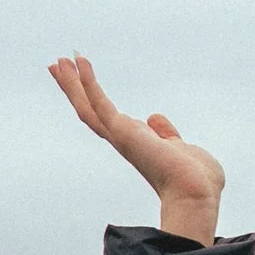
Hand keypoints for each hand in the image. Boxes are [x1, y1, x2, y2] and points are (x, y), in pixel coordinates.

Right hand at [49, 58, 225, 244]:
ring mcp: (120, 137)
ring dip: (72, 83)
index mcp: (136, 143)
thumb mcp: (181, 147)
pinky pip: (100, 103)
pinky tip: (80, 63)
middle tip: (57, 65)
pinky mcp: (122, 132)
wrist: (196, 194)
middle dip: (74, 87)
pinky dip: (89, 82)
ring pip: (88, 107)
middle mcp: (123, 140)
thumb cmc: (196, 180)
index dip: (95, 98)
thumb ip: (167, 133)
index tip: (84, 81)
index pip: (108, 117)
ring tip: (60, 61)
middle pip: (90, 110)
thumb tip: (154, 118)